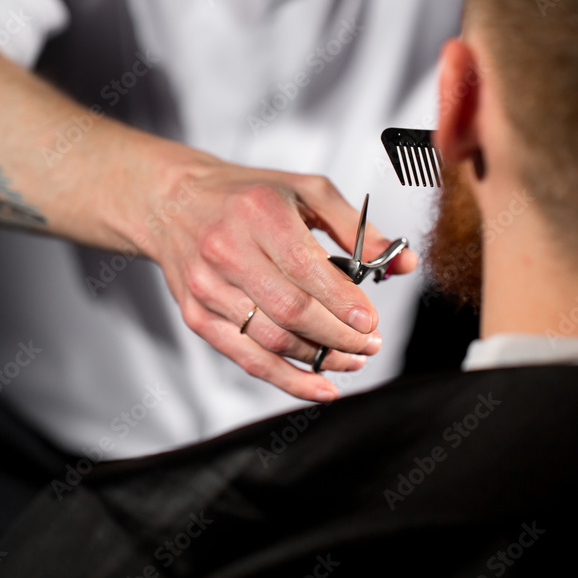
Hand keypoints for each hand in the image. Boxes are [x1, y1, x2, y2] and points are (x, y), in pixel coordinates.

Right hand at [124, 145, 417, 401]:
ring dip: (319, 359)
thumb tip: (404, 264)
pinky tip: (321, 386)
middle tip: (371, 345)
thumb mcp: (307, 191)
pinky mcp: (196, 315)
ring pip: (271, 340)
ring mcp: (208, 287)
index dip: (344, 303)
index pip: (306, 269)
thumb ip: (359, 228)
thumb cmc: (249, 195)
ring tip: (353, 361)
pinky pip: (247, 358)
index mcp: (259, 212)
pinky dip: (287, 379)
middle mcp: (227, 249)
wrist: (174, 202)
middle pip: (291, 311)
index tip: (372, 322)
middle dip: (339, 337)